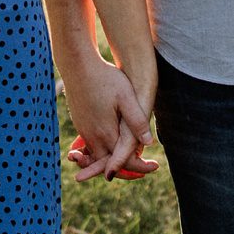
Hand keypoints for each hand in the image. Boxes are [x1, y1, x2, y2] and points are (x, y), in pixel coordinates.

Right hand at [63, 56, 158, 178]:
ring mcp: (84, 131)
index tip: (156, 166)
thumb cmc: (105, 78)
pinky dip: (104, 151)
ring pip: (99, 157)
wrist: (78, 65)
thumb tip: (150, 142)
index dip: (141, 167)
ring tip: (133, 157)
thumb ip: (137, 120)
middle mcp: (92, 137)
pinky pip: (92, 146)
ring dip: (114, 161)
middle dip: (127, 169)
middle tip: (146, 165)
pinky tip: (115, 144)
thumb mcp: (126, 97)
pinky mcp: (80, 124)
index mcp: (105, 133)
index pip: (124, 161)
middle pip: (110, 164)